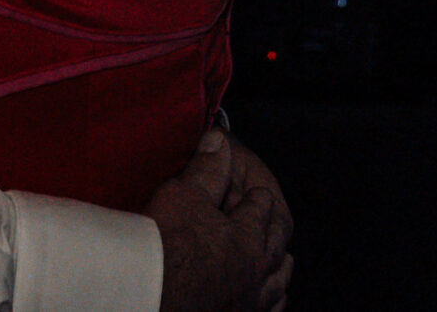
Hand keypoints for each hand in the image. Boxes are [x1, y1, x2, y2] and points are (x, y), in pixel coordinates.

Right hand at [147, 127, 293, 311]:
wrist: (155, 296)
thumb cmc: (169, 248)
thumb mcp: (184, 195)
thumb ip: (206, 168)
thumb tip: (218, 141)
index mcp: (248, 236)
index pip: (261, 208)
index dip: (258, 196)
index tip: (258, 192)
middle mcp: (257, 271)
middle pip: (277, 246)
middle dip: (276, 231)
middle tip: (276, 221)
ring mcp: (251, 301)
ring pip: (278, 284)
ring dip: (280, 270)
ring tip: (281, 261)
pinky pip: (268, 311)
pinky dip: (271, 303)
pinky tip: (267, 302)